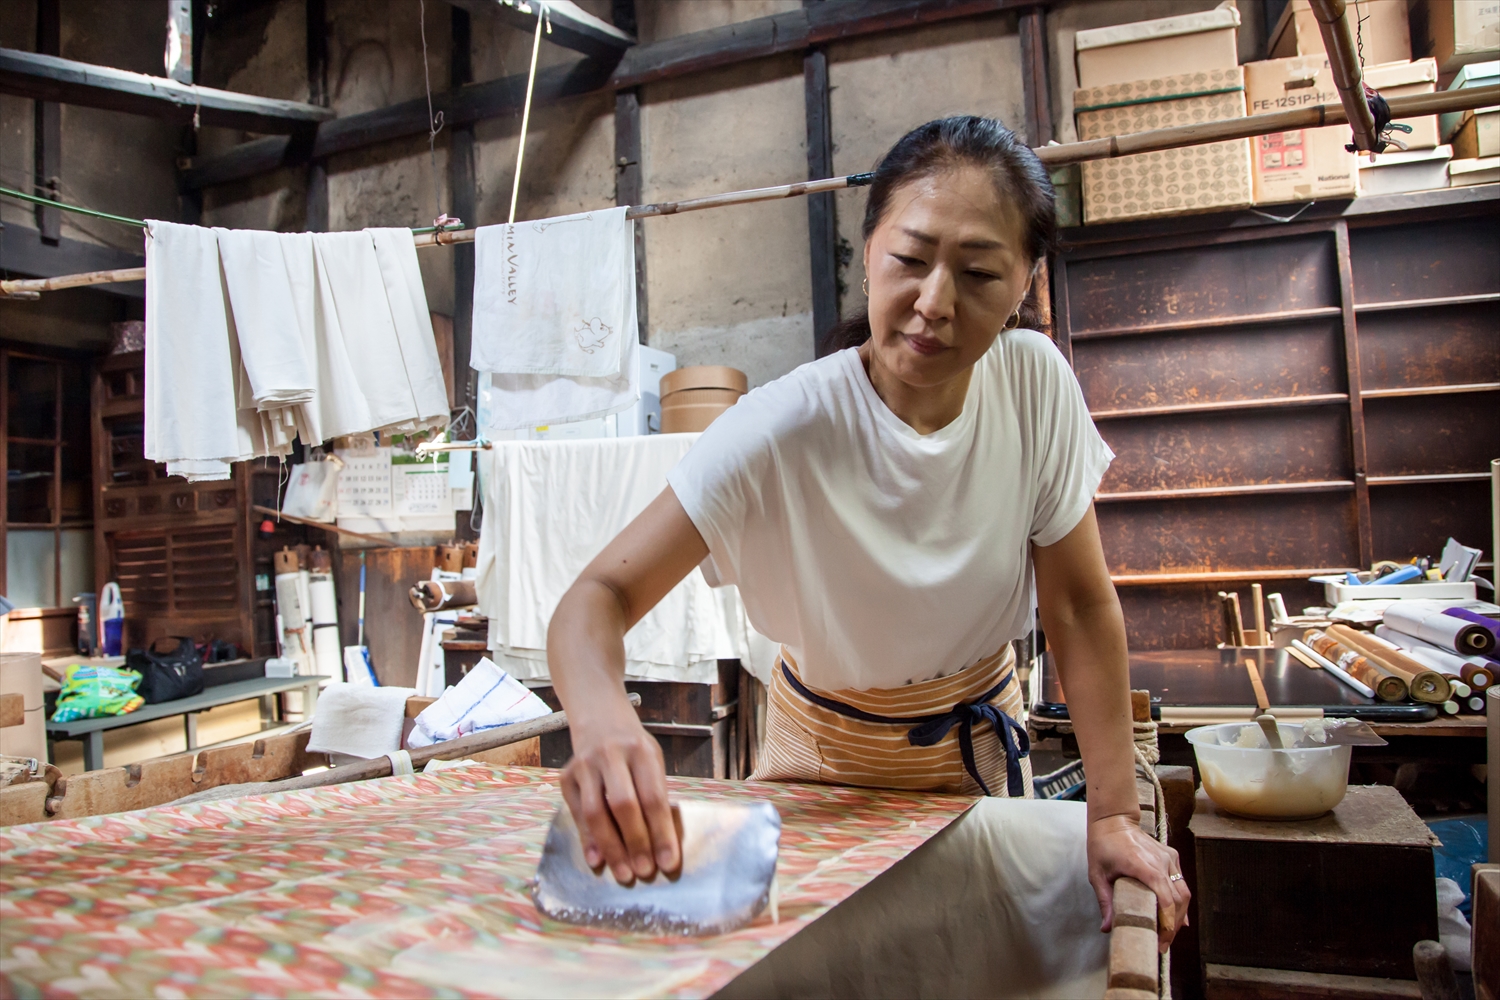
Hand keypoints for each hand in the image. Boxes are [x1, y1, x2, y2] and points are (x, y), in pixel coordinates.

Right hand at [559, 705, 679, 884]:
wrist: (599, 718)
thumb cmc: (634, 749)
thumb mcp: (652, 760)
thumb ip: (654, 795)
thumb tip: (660, 845)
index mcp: (641, 751)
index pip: (653, 797)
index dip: (661, 832)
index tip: (669, 862)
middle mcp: (611, 756)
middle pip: (623, 805)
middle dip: (636, 843)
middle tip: (645, 872)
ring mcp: (585, 765)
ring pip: (595, 812)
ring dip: (611, 848)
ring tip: (624, 874)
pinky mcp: (567, 777)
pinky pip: (576, 814)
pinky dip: (588, 840)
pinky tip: (597, 861)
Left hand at [1087, 813, 1189, 952]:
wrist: (1114, 820)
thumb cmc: (1103, 846)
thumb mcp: (1097, 874)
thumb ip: (1105, 901)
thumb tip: (1107, 928)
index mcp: (1143, 866)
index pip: (1165, 900)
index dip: (1166, 924)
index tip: (1160, 942)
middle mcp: (1161, 862)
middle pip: (1178, 901)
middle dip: (1173, 926)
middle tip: (1162, 945)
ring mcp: (1169, 858)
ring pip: (1183, 892)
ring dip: (1179, 915)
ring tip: (1168, 934)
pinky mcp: (1172, 856)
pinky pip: (1181, 882)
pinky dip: (1180, 901)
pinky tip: (1177, 919)